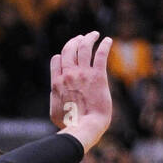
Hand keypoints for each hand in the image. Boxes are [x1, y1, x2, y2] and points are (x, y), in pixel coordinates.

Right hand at [50, 32, 112, 152]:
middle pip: (70, 49)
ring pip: (84, 47)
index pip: (57, 59)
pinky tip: (108, 40)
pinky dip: (104, 45)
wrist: (83, 128)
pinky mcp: (98, 77)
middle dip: (75, 41)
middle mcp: (69, 75)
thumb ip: (55, 98)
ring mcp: (83, 74)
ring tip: (94, 34)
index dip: (63, 54)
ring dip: (89, 38)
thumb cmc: (69, 124)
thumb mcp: (54, 112)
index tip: (69, 54)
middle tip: (82, 38)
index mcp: (57, 82)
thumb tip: (56, 94)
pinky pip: (101, 54)